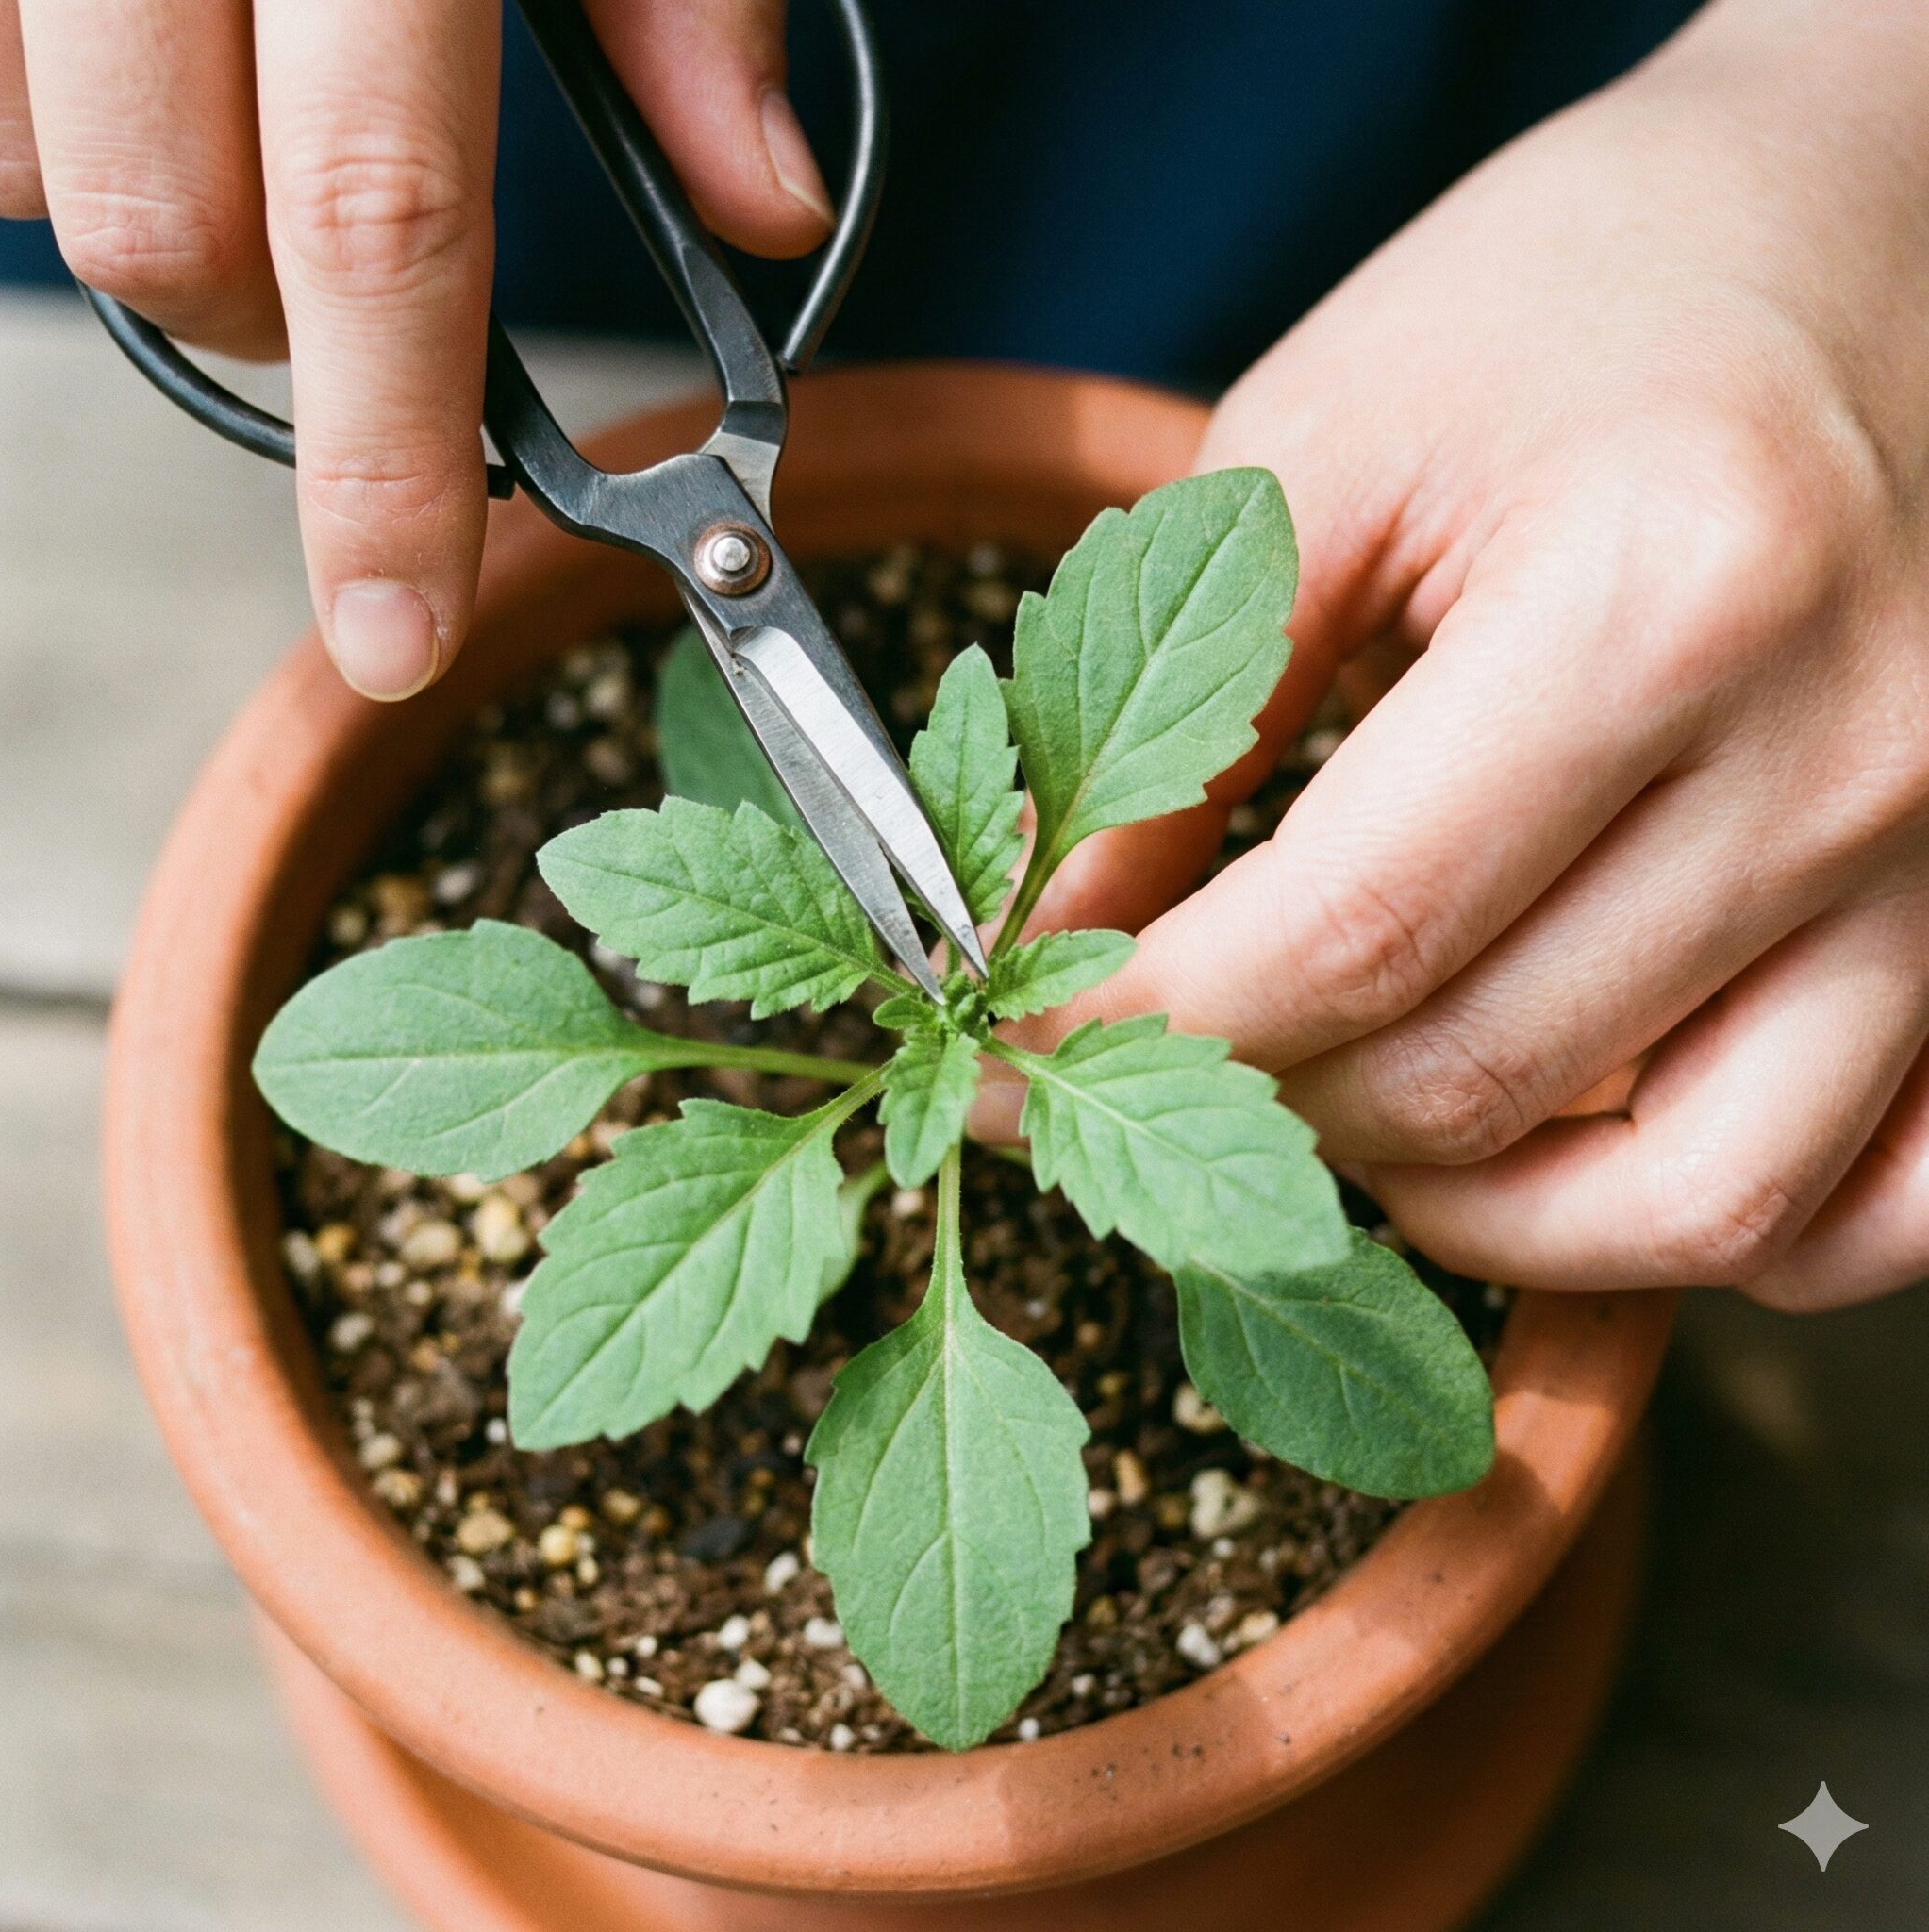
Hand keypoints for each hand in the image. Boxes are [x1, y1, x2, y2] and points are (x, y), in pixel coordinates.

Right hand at [0, 0, 828, 697]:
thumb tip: (767, 209)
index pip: (379, 219)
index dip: (383, 468)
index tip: (395, 636)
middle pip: (159, 234)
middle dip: (271, 335)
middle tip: (348, 288)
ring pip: (12, 157)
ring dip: (133, 193)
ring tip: (225, 93)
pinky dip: (32, 96)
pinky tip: (129, 37)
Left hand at [981, 0, 1928, 1310]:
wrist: (1844, 234)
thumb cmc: (1575, 305)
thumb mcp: (1329, 439)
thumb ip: (1173, 712)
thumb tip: (1048, 937)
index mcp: (1663, 598)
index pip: (1346, 932)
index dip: (1136, 1028)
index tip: (1008, 1051)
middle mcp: (1846, 759)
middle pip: (1481, 1078)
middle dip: (1256, 1105)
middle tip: (1153, 1056)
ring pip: (1685, 1202)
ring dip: (1463, 1216)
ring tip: (1343, 1117)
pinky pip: (1871, 1209)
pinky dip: (1697, 1231)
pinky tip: (1571, 1155)